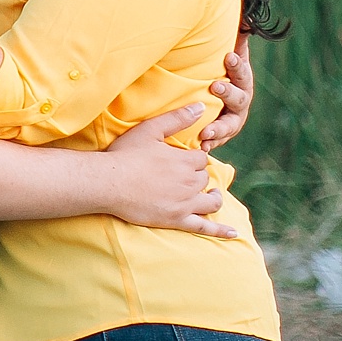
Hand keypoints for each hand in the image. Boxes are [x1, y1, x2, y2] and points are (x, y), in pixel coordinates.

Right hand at [100, 104, 234, 237]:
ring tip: (211, 195)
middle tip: (183, 175)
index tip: (181, 159)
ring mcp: (185, 204)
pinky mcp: (176, 220)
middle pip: (204, 179)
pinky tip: (233, 234)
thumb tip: (201, 106)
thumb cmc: (125, 154)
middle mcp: (190, 183)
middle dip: (197, 176)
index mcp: (186, 161)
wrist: (108, 183)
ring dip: (213, 197)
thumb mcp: (150, 129)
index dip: (193, 158)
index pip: (201, 159)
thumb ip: (177, 118)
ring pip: (210, 202)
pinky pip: (204, 228)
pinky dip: (220, 231)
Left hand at [199, 35, 253, 149]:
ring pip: (229, 125)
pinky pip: (217, 142)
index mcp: (241, 81)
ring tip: (206, 131)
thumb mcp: (224, 58)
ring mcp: (232, 120)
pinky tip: (201, 147)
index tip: (228, 56)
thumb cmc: (217, 73)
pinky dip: (210, 144)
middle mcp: (240, 101)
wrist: (211, 103)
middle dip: (228, 92)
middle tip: (215, 86)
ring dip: (219, 128)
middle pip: (238, 98)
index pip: (242, 71)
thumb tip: (246, 18)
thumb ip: (235, 41)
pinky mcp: (221, 135)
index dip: (237, 64)